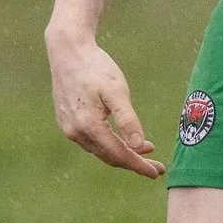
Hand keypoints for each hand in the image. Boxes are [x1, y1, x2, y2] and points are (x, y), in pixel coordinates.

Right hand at [46, 32, 163, 177]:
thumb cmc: (95, 67)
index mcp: (89, 126)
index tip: (157, 172)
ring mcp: (68, 128)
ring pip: (100, 150)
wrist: (67, 50)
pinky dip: (108, 143)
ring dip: (122, 153)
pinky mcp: (66, 121)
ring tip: (146, 149)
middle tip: (156, 166)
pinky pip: (91, 141)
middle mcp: (75, 132)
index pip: (119, 155)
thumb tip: (140, 146)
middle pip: (110, 157)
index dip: (139, 165)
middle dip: (134, 162)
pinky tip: (120, 138)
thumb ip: (128, 120)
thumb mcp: (117, 91)